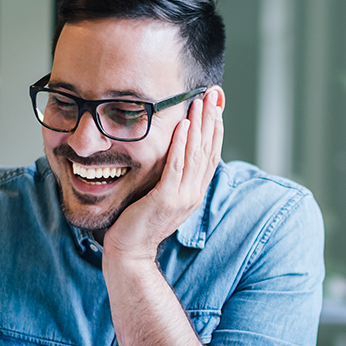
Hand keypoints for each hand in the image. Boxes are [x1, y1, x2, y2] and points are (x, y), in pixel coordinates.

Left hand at [104, 87, 223, 261]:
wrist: (129, 252)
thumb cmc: (138, 223)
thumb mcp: (160, 196)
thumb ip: (169, 177)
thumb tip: (171, 155)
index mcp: (193, 192)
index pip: (210, 154)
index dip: (215, 128)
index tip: (216, 105)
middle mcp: (193, 193)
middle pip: (208, 149)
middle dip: (211, 119)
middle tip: (214, 93)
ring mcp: (182, 197)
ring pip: (196, 154)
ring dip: (199, 125)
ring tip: (200, 102)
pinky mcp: (166, 199)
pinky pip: (176, 167)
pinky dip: (181, 144)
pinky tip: (182, 126)